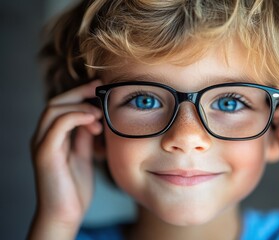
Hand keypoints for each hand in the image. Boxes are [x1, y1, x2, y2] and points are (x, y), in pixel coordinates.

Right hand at [29, 80, 102, 238]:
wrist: (65, 214)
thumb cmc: (75, 187)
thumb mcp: (84, 154)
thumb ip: (84, 134)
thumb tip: (94, 115)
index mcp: (52, 136)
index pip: (62, 105)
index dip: (81, 93)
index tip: (101, 88)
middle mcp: (43, 136)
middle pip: (56, 102)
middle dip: (80, 92)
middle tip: (101, 89)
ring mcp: (41, 144)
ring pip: (54, 109)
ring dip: (80, 105)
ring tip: (99, 113)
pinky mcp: (44, 154)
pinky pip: (57, 125)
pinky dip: (76, 116)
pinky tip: (93, 119)